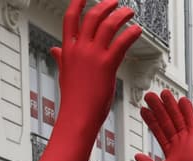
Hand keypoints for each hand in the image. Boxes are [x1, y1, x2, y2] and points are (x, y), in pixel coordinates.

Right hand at [53, 0, 140, 130]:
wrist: (77, 117)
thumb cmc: (73, 99)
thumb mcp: (65, 74)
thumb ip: (62, 58)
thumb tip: (55, 50)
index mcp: (68, 50)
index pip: (71, 19)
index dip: (78, 3)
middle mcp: (79, 49)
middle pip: (92, 17)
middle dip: (105, 5)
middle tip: (115, 1)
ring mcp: (93, 56)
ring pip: (108, 25)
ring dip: (121, 15)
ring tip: (129, 12)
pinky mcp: (107, 65)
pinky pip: (121, 42)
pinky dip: (131, 33)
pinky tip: (137, 30)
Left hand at [135, 91, 192, 160]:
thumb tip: (137, 156)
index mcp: (170, 149)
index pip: (158, 130)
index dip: (150, 119)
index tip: (144, 109)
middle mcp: (179, 142)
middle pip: (166, 120)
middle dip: (158, 108)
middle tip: (151, 96)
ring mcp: (187, 139)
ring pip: (177, 117)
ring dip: (170, 105)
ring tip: (164, 93)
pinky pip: (191, 119)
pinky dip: (188, 110)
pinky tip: (182, 100)